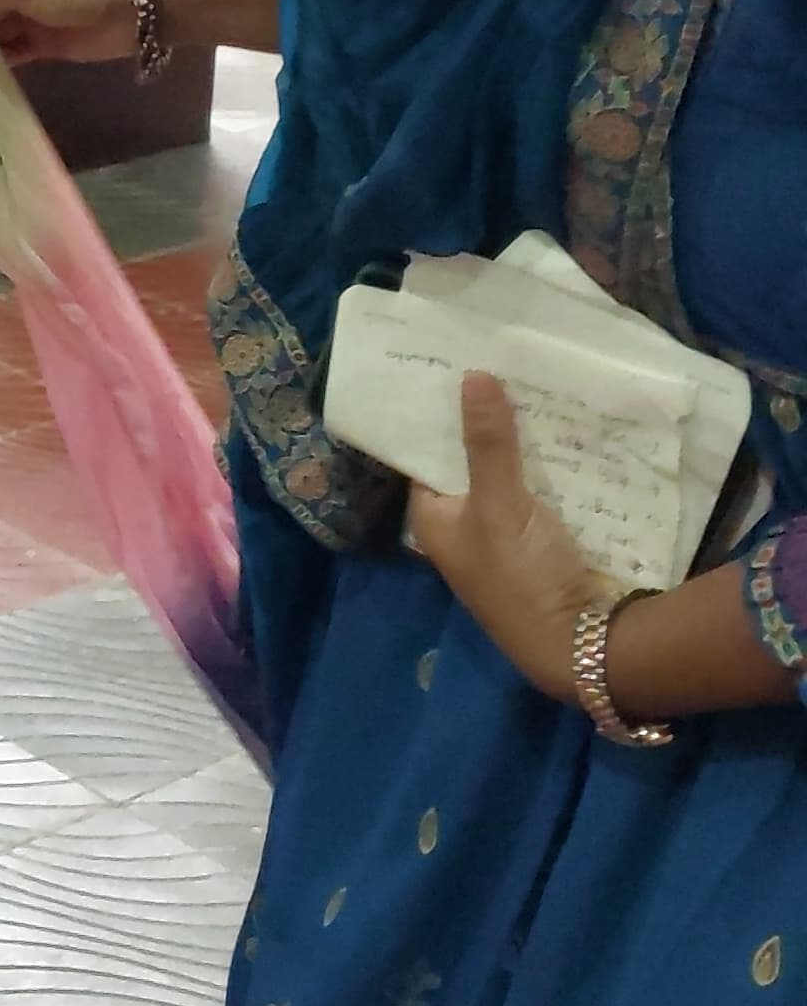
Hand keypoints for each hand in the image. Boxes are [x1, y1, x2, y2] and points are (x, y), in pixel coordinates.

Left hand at [406, 376, 602, 699]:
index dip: (437, 414)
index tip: (452, 364)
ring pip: (511, 474)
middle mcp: (464, 528)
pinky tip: (570, 427)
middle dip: (487, 420)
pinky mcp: (544, 542)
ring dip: (524, 440)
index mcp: (435, 520)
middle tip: (503, 360)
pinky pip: (543, 491)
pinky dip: (552, 465)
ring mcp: (506, 536)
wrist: (580, 644)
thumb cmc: (521, 577)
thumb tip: (471, 376)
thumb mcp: (499, 504)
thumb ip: (486, 443)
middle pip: (471, 462)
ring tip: (538, 380)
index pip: (425, 455)